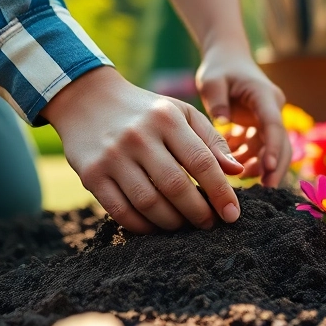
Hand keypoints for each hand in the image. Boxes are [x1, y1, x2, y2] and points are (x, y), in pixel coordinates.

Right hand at [41, 66, 243, 232]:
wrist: (87, 99)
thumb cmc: (146, 111)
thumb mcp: (181, 113)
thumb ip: (211, 141)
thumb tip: (237, 171)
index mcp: (166, 118)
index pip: (201, 162)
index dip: (220, 192)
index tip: (232, 215)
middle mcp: (138, 136)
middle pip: (176, 187)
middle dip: (198, 213)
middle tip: (209, 224)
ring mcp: (112, 157)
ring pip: (148, 203)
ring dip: (172, 223)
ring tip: (183, 225)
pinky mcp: (91, 174)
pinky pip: (120, 211)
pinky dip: (142, 226)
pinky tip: (155, 227)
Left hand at [195, 42, 288, 186]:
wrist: (228, 57)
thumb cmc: (219, 68)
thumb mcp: (212, 81)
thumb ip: (216, 101)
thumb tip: (221, 125)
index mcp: (264, 96)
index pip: (274, 125)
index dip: (273, 148)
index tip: (267, 168)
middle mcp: (272, 108)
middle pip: (282, 142)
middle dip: (275, 166)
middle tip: (265, 188)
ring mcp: (268, 117)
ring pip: (272, 148)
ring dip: (260, 165)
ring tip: (242, 180)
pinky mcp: (260, 125)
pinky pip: (260, 147)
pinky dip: (248, 158)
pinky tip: (232, 165)